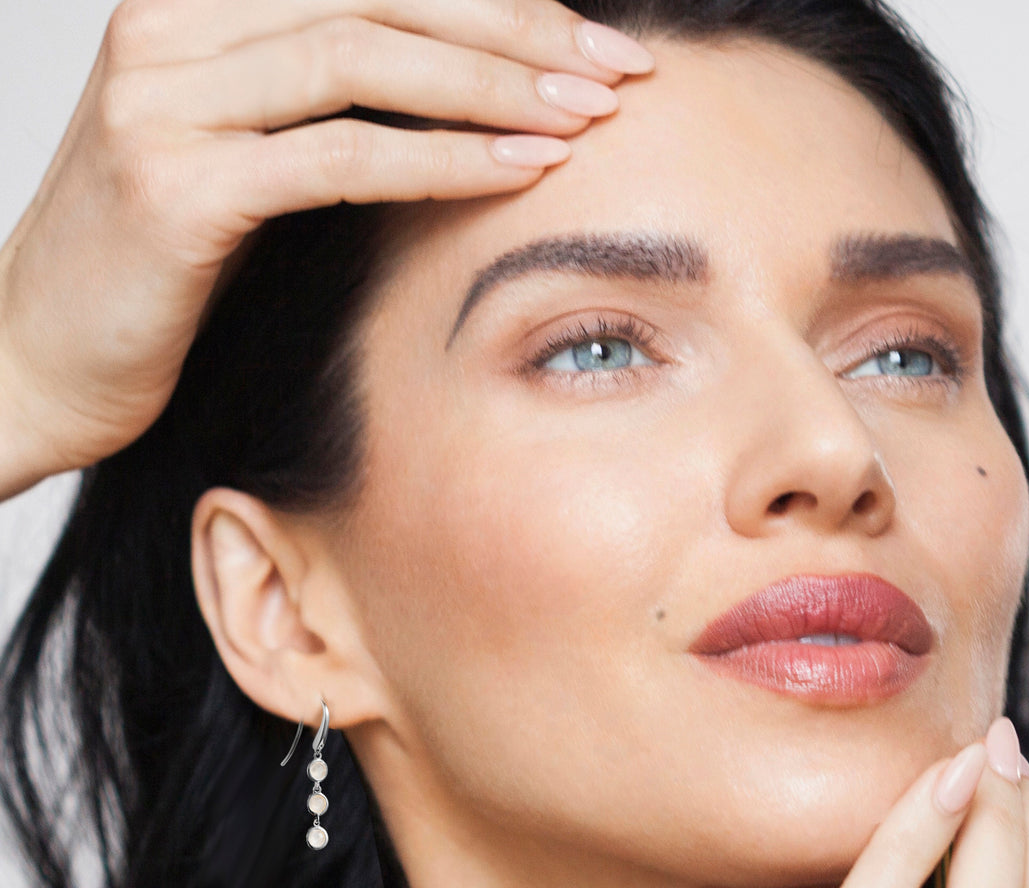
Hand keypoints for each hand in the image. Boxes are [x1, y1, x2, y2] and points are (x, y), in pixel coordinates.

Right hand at [0, 0, 652, 497]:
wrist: (34, 356)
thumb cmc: (152, 270)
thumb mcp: (239, 161)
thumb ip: (324, 112)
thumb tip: (459, 104)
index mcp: (193, 6)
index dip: (494, 0)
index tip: (588, 40)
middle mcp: (171, 28)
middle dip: (517, 31)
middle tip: (616, 68)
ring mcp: (164, 101)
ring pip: (363, 58)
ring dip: (494, 86)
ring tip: (589, 116)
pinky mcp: (175, 188)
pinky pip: (338, 157)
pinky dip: (439, 160)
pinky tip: (520, 170)